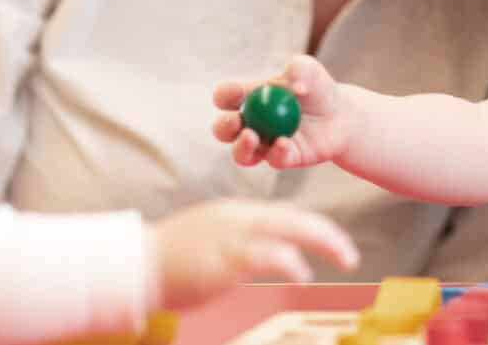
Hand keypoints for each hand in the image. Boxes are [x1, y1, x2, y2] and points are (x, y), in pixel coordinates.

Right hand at [145, 199, 359, 309]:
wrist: (138, 264)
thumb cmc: (172, 258)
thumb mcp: (211, 238)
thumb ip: (238, 239)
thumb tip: (263, 250)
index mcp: (238, 213)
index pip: (286, 215)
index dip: (314, 226)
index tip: (333, 242)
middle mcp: (240, 218)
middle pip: (296, 219)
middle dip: (328, 234)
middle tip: (350, 254)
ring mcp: (234, 236)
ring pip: (290, 230)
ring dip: (324, 242)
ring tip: (345, 258)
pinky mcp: (225, 258)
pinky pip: (267, 255)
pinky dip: (291, 262)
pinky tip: (303, 274)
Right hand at [212, 55, 350, 168]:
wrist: (340, 115)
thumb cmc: (317, 88)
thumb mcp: (310, 70)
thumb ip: (299, 69)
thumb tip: (292, 86)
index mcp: (247, 97)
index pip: (226, 97)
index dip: (224, 95)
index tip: (233, 92)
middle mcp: (249, 124)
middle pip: (224, 130)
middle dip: (224, 126)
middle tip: (237, 121)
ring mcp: (264, 144)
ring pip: (241, 154)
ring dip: (241, 147)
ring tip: (251, 136)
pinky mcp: (282, 159)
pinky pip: (274, 160)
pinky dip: (277, 152)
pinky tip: (284, 142)